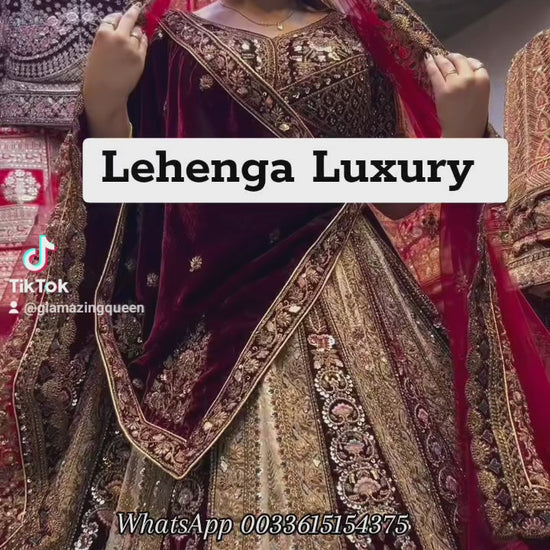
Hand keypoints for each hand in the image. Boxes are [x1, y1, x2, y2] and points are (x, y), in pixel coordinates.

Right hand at [83, 3, 146, 135]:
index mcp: (103, 34)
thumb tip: (120, 28)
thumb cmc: (96, 73)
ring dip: (137, 31)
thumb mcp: (96, 49)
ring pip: (138, 31)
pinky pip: (144, 43)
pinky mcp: (140, 58)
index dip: (116, 19)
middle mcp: (118, 37)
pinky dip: (142, 41)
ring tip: (135, 34)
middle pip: (128, 19)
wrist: (105, 92)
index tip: (118, 20)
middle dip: (133, 11)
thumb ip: (107, 38)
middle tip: (137, 6)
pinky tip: (140, 42)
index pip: (112, 19)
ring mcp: (131, 48)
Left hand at [425, 52, 489, 137]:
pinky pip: (435, 73)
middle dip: (452, 57)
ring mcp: (456, 83)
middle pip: (460, 61)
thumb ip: (475, 82)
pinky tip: (427, 61)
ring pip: (447, 65)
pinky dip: (430, 65)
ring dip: (439, 59)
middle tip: (444, 56)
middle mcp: (471, 78)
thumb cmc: (473, 119)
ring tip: (434, 56)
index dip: (466, 61)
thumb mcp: (481, 96)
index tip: (460, 61)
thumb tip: (462, 72)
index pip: (476, 63)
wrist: (464, 132)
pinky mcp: (443, 90)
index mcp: (484, 80)